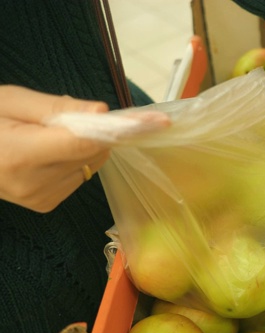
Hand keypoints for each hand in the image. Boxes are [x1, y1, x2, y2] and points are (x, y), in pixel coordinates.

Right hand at [0, 86, 110, 211]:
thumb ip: (57, 107)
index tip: (154, 121)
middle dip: (95, 130)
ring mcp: (40, 198)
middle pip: (93, 153)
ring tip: (46, 134)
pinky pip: (79, 176)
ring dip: (84, 145)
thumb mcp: (10, 101)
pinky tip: (47, 152)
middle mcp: (34, 183)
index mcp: (20, 155)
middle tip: (71, 114)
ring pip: (90, 164)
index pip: (85, 143)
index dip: (120, 129)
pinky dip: (74, 160)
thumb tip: (103, 111)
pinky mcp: (45, 205)